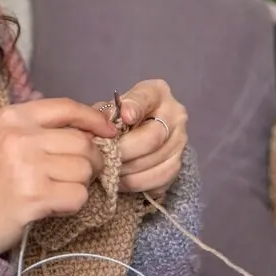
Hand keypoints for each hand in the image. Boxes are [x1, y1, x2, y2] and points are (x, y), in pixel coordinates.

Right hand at [0, 98, 119, 253]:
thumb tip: (90, 131)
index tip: (108, 132)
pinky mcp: (35, 196)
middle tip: (78, 175)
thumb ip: (39, 130)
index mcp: (11, 117)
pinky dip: (72, 204)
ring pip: (84, 170)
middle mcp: (19, 136)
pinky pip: (77, 196)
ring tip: (56, 191)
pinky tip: (52, 206)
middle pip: (82, 142)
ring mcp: (27, 166)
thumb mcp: (3, 140)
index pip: (66, 107)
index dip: (94, 119)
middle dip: (91, 161)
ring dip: (79, 184)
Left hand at [105, 79, 187, 194]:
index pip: (146, 98)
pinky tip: (121, 181)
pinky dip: (137, 183)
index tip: (124, 117)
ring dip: (127, 171)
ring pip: (155, 162)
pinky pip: (158, 179)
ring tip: (108, 171)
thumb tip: (95, 132)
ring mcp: (180, 141)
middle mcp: (175, 115)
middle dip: (124, 150)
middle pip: (152, 137)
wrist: (141, 133)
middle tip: (104, 157)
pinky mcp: (178, 164)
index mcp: (156, 93)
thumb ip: (103, 115)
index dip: (135, 108)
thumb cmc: (121, 117)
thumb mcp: (111, 108)